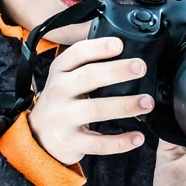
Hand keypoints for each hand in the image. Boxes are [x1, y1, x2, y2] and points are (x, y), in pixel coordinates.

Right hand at [27, 36, 152, 165]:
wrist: (39, 135)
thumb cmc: (61, 99)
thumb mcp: (65, 76)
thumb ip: (86, 62)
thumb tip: (120, 42)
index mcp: (60, 71)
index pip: (77, 54)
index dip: (98, 47)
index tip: (119, 44)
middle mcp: (58, 91)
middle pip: (88, 77)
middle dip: (117, 71)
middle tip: (140, 68)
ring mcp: (63, 118)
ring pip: (96, 110)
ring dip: (125, 105)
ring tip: (146, 102)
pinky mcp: (70, 142)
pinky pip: (98, 143)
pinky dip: (120, 142)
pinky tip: (138, 137)